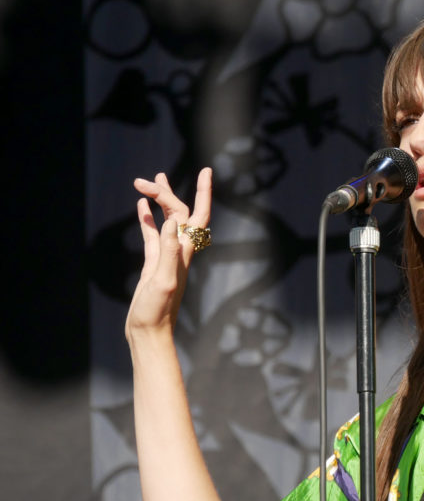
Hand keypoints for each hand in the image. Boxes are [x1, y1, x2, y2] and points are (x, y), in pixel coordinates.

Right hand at [126, 168, 212, 339]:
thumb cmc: (157, 311)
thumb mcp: (163, 280)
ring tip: (147, 182)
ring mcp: (166, 255)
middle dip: (166, 193)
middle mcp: (180, 249)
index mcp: (185, 250)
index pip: (196, 214)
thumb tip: (173, 221)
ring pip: (166, 220)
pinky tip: (140, 207)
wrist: (148, 331)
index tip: (206, 170)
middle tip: (145, 179)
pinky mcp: (154, 263)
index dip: (204, 191)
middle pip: (179, 212)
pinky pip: (152, 233)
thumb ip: (169, 251)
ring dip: (159, 201)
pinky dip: (147, 218)